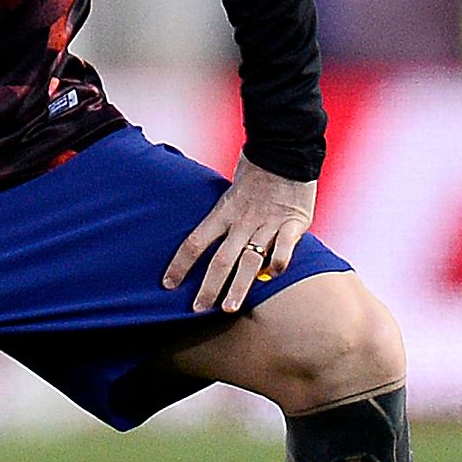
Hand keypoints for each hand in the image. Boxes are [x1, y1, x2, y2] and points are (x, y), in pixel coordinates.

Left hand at [162, 158, 318, 314]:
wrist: (283, 152)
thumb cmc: (254, 177)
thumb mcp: (229, 197)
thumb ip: (222, 222)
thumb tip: (204, 244)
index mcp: (222, 214)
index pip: (194, 243)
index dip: (179, 265)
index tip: (168, 285)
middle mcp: (242, 222)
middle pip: (220, 259)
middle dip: (208, 287)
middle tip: (198, 309)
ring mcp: (267, 223)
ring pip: (250, 260)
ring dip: (239, 286)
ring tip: (229, 308)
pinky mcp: (293, 222)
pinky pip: (285, 245)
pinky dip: (279, 261)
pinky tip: (273, 275)